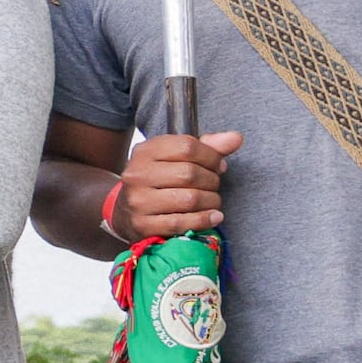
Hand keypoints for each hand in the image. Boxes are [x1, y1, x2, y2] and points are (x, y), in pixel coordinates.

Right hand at [109, 131, 238, 241]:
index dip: (211, 156)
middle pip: (190, 173)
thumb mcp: (176, 158)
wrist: (125, 212)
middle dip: (212, 181)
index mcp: (145, 151)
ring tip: (212, 201)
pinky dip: (204, 221)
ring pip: (190, 199)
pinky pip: (182, 223)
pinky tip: (212, 217)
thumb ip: (207, 146)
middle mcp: (138, 174)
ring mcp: (138, 200)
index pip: (188, 147)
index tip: (217, 166)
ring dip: (211, 201)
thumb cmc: (158, 181)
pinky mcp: (142, 224)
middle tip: (213, 186)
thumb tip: (236, 138)